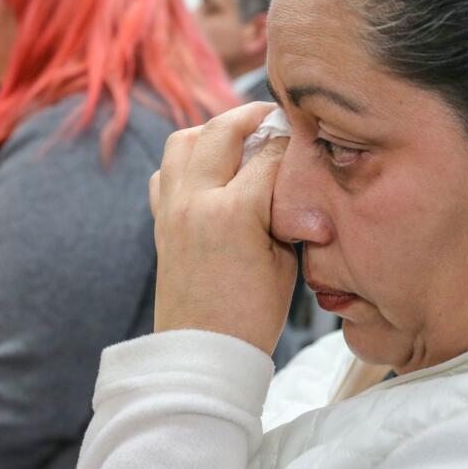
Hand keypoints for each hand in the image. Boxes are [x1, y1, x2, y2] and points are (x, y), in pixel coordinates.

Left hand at [149, 103, 295, 354]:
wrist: (202, 354)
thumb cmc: (251, 316)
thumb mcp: (285, 262)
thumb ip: (285, 212)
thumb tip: (289, 178)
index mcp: (234, 212)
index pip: (269, 155)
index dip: (292, 144)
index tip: (307, 137)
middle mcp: (196, 200)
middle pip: (222, 130)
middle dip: (252, 115)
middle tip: (274, 115)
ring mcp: (172, 209)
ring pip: (184, 140)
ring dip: (212, 130)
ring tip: (239, 136)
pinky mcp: (160, 221)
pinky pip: (165, 171)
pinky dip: (186, 159)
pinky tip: (209, 171)